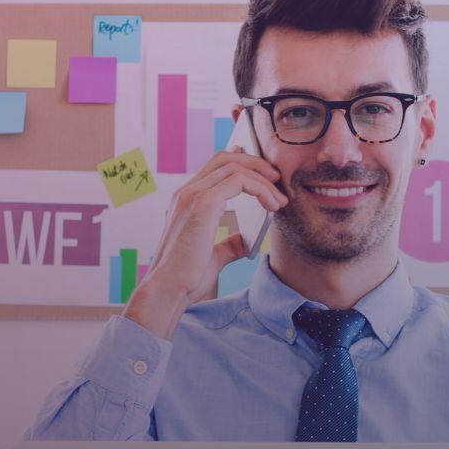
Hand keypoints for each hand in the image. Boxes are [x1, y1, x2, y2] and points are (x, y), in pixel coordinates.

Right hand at [125, 147, 286, 338]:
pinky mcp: (202, 203)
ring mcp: (192, 195)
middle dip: (256, 164)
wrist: (169, 291)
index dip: (242, 163)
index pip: (215, 166)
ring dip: (263, 179)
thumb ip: (228, 245)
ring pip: (234, 166)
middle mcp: (186, 192)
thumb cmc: (185, 279)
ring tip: (279, 199)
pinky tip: (271, 205)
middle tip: (278, 181)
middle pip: (225, 158)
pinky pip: (238, 180)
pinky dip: (260, 188)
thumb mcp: (213, 257)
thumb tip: (244, 242)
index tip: (266, 176)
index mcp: (186, 201)